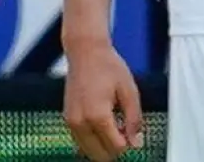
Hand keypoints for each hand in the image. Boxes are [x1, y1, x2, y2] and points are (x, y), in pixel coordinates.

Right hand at [63, 39, 143, 160]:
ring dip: (104, 146)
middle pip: (100, 155)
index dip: (129, 144)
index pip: (115, 147)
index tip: (135, 135)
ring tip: (117, 127)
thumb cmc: (108, 67)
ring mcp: (71, 123)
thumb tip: (136, 142)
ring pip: (88, 151)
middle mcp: (80, 123)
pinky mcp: (67, 120)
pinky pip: (80, 142)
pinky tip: (105, 126)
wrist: (86, 53)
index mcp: (97, 116)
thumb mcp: (129, 91)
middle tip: (126, 132)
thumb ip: (134, 119)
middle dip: (116, 148)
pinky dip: (93, 141)